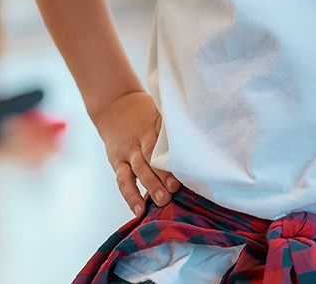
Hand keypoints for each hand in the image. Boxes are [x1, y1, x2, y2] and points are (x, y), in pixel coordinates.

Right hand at [92, 91, 181, 215]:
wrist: (113, 106)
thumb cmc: (144, 112)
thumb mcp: (159, 111)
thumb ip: (174, 126)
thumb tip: (202, 140)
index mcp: (154, 124)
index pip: (164, 139)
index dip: (173, 155)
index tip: (186, 169)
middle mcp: (140, 138)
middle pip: (151, 156)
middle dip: (163, 174)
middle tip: (174, 189)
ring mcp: (128, 151)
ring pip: (139, 169)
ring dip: (151, 185)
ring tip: (162, 200)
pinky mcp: (117, 162)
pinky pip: (123, 181)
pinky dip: (130, 196)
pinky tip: (139, 210)